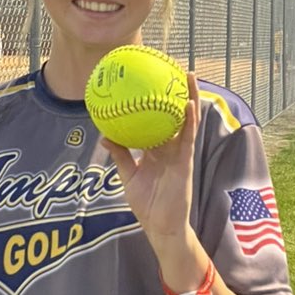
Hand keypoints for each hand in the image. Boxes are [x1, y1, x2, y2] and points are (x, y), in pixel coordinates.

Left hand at [102, 72, 198, 243]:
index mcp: (156, 150)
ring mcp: (179, 153)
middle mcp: (170, 148)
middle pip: (173, 115)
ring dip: (189, 97)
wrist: (161, 227)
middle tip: (171, 68)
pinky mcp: (186, 161)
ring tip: (188, 75)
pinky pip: (187, 137)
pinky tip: (188, 104)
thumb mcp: (128, 175)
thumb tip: (105, 134)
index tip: (152, 82)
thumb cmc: (148, 204)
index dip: (156, 102)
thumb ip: (121, 154)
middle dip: (175, 93)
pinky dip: (189, 120)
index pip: (156, 120)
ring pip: (185, 120)